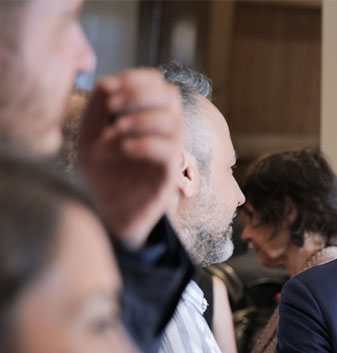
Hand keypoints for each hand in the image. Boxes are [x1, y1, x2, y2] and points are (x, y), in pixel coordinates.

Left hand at [78, 69, 186, 248]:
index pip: (159, 85)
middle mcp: (164, 135)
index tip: (108, 87)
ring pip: (175, 123)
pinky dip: (147, 144)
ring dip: (143, 120)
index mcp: (148, 120)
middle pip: (171, 98)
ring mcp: (169, 157)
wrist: (102, 216)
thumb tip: (107, 82)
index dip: (137, 79)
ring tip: (116, 130)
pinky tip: (125, 149)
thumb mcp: (89, 136)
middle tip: (113, 106)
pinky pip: (171, 154)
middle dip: (140, 95)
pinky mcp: (168, 180)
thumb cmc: (99, 177)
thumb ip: (97, 109)